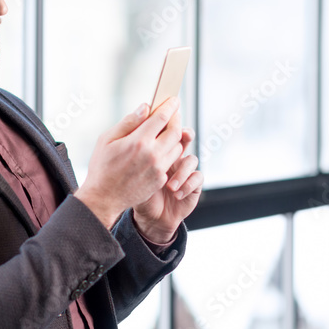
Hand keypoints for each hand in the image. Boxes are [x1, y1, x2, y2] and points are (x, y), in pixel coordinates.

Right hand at [74, 97, 185, 228]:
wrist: (103, 198)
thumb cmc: (102, 167)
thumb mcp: (107, 139)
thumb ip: (128, 122)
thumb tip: (145, 107)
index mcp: (139, 141)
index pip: (162, 118)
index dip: (170, 107)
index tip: (174, 100)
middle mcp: (153, 155)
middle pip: (175, 131)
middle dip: (176, 120)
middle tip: (173, 114)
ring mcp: (159, 169)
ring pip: (177, 147)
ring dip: (175, 137)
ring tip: (166, 131)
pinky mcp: (160, 180)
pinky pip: (171, 161)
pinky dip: (169, 152)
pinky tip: (161, 148)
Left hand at [133, 126, 202, 242]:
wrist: (147, 217)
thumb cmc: (136, 191)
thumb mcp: (130, 168)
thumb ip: (135, 142)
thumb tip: (142, 111)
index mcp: (158, 150)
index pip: (166, 130)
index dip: (171, 122)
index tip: (171, 116)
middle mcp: (173, 158)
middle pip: (185, 139)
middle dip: (185, 136)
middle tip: (183, 135)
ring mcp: (184, 171)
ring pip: (192, 159)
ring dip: (182, 170)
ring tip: (170, 186)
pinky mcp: (193, 185)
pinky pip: (198, 178)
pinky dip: (188, 184)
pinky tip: (176, 193)